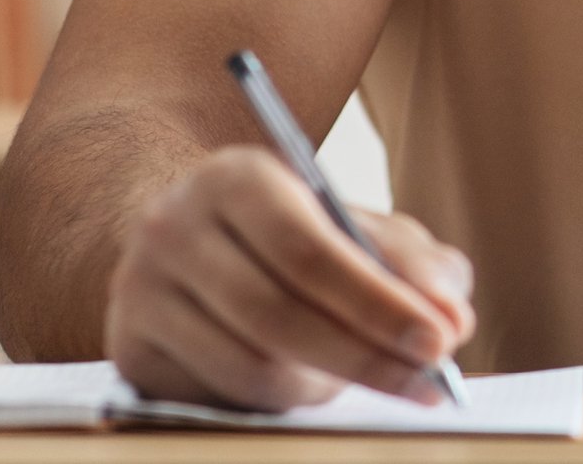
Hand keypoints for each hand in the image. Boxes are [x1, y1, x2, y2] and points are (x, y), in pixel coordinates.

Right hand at [104, 147, 472, 411]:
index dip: (378, 303)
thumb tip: (451, 315)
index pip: (310, 251)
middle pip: (277, 316)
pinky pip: (218, 400)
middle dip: (365, 356)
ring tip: (362, 377)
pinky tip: (306, 382)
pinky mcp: (130, 355)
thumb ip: (410, 260)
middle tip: (429, 381)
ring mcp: (139, 295)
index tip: (441, 341)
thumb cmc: (288, 230)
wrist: (181, 235)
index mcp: (234, 178)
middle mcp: (172, 230)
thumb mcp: (349, 223)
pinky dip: (278, 404)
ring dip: (322, 386)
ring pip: (249, 370)